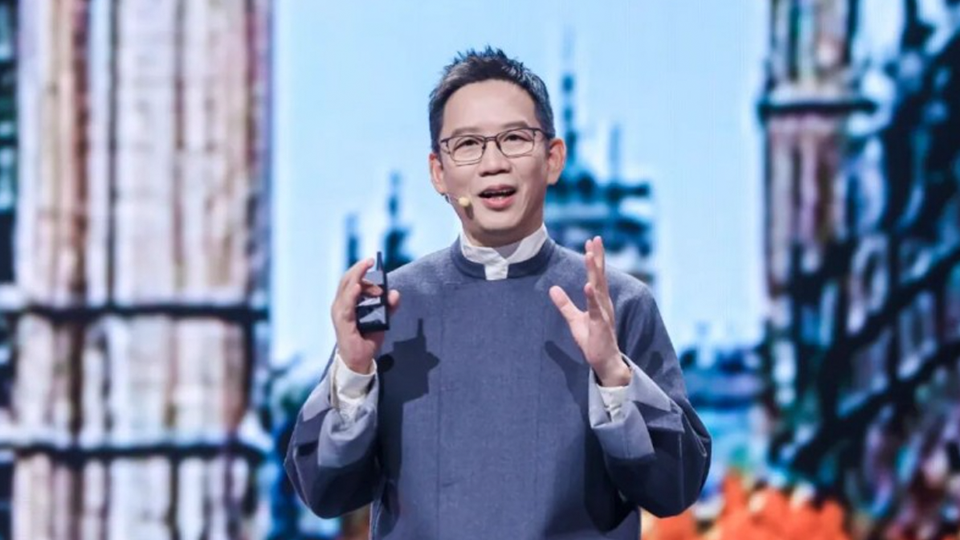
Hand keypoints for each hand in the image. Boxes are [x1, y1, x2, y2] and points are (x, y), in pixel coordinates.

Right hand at [331, 258, 400, 373]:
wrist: (360, 361)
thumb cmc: (367, 338)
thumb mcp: (382, 319)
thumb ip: (389, 306)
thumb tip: (395, 293)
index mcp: (347, 302)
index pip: (351, 280)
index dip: (362, 272)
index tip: (375, 268)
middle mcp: (340, 305)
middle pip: (346, 280)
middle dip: (359, 268)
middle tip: (371, 260)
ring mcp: (340, 314)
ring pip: (345, 289)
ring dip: (357, 277)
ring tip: (366, 268)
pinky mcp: (342, 323)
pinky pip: (346, 306)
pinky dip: (351, 295)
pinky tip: (357, 287)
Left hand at [549, 236, 630, 386]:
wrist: (604, 362)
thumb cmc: (592, 340)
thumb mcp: (574, 320)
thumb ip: (564, 304)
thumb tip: (553, 288)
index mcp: (599, 300)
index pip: (596, 275)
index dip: (594, 258)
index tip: (591, 241)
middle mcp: (604, 303)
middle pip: (599, 276)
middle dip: (597, 257)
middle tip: (595, 239)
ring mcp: (603, 313)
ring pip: (598, 288)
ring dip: (594, 271)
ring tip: (590, 255)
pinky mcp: (600, 325)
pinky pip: (596, 309)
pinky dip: (592, 297)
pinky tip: (588, 286)